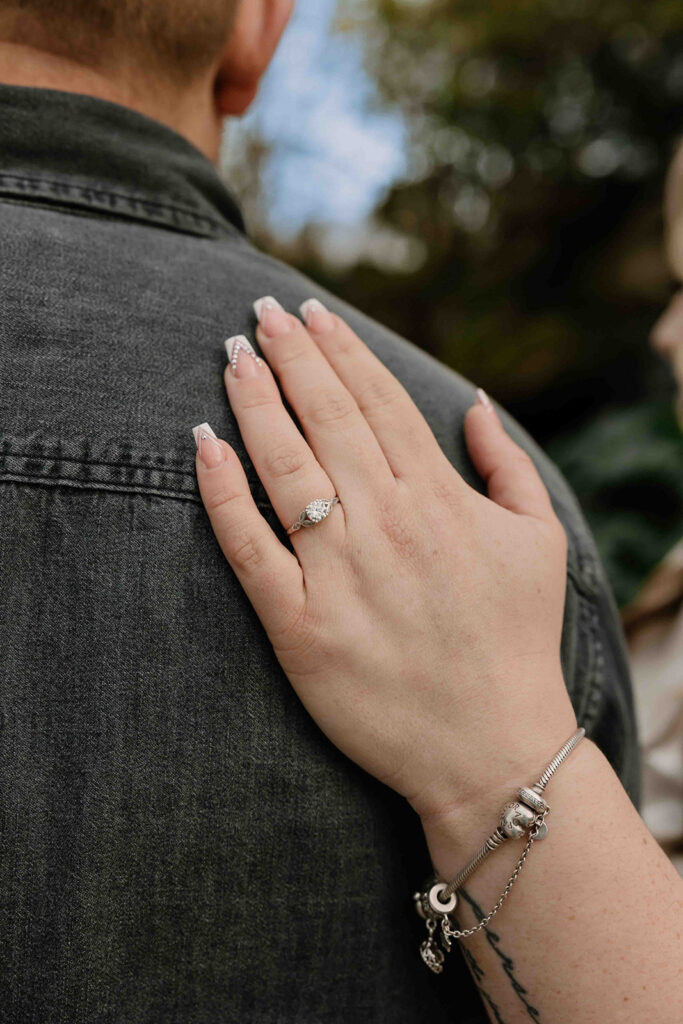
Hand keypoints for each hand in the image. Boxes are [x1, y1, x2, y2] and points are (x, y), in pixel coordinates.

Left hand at [193, 297, 576, 824]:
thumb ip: (506, 463)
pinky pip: (249, 548)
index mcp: (437, 498)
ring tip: (231, 357)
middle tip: (257, 312)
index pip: (377, 402)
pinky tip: (202, 445)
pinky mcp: (300, 627)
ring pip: (285, 468)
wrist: (490, 746)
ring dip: (254, 404)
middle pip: (326, 419)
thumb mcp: (539, 540)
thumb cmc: (516, 640)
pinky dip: (222, 494)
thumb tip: (474, 401)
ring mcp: (339, 574)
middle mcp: (386, 524)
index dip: (339, 351)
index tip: (308, 314)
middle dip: (289, 357)